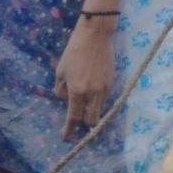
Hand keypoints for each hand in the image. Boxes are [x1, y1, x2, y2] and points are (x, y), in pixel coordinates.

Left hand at [54, 16, 117, 136]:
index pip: (74, 116)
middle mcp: (93, 93)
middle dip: (85, 124)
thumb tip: (65, 99)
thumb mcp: (60, 70)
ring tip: (86, 104)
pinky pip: (105, 99)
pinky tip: (93, 92)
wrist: (96, 36)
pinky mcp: (112, 82)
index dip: (69, 129)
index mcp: (77, 91)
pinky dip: (98, 100)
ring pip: (100, 110)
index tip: (65, 137)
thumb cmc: (74, 51)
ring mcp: (105, 88)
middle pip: (91, 119)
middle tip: (78, 121)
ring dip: (92, 111)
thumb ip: (61, 88)